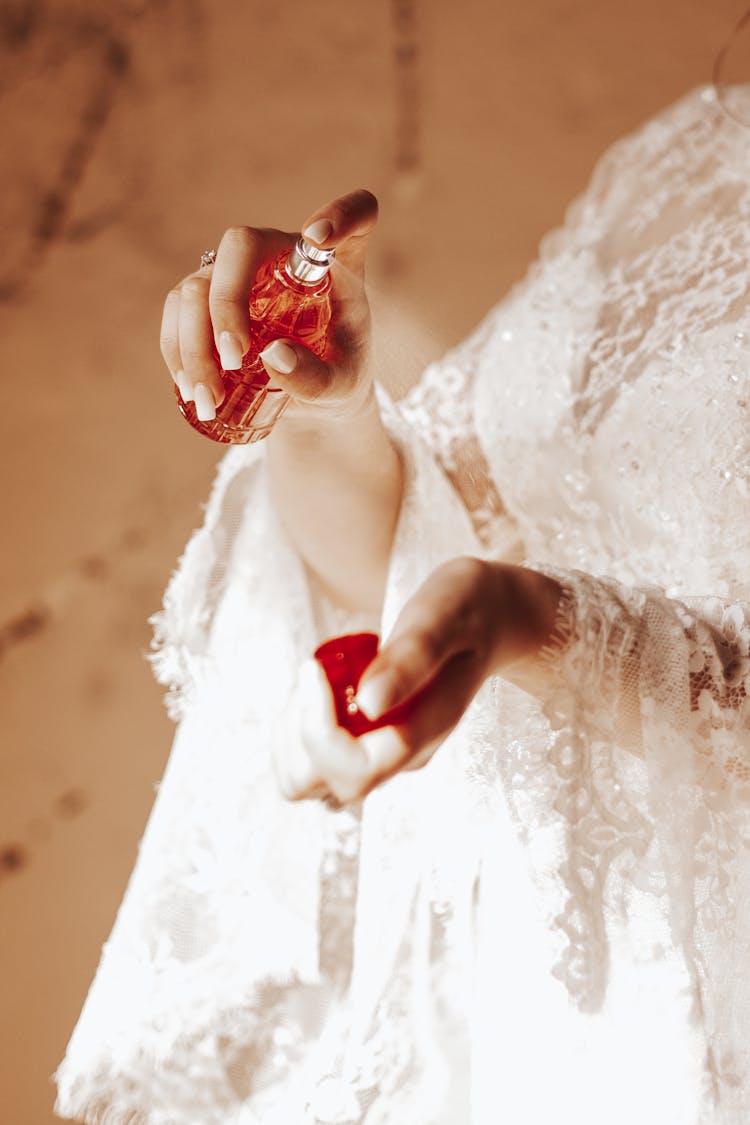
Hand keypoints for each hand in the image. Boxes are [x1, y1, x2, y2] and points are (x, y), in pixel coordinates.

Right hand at [159, 188, 377, 425]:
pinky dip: (178, 353)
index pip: (354, 215)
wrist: (313, 404)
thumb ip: (318, 378)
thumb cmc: (336, 381)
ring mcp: (238, 275)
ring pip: (197, 286)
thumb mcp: (341, 389)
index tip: (321, 236)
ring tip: (210, 398)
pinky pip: (176, 313)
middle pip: (239, 246)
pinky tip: (193, 389)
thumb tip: (273, 354)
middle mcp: (281, 257)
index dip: (340, 213)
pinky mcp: (205, 300)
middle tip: (235, 360)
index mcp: (333, 266)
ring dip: (194, 344)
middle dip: (227, 303)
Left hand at [274, 559, 561, 804]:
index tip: (312, 669)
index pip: (356, 771)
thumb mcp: (442, 618)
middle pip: (321, 784)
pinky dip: (296, 727)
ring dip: (293, 731)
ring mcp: (383, 754)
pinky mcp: (366, 744)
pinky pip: (310, 760)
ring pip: (308, 780)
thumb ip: (411, 658)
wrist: (490, 618)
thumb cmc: (468, 610)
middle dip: (299, 730)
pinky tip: (319, 686)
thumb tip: (368, 703)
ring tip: (319, 679)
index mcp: (424, 734)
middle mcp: (401, 758)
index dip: (317, 729)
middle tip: (316, 673)